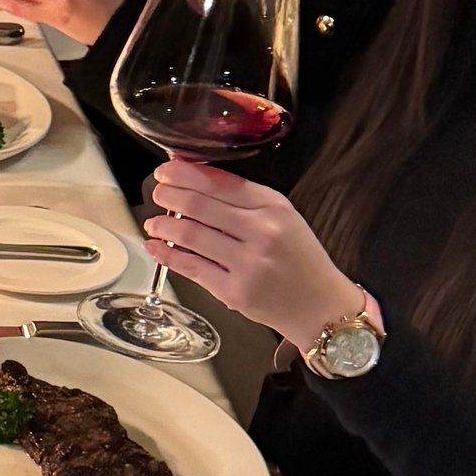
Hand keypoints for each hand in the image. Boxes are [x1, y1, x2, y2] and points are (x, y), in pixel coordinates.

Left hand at [143, 160, 366, 350]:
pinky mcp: (234, 291)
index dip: (184, 173)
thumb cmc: (300, 259)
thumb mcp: (283, 217)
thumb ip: (244, 199)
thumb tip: (195, 179)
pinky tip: (156, 247)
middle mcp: (261, 231)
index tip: (167, 170)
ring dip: (163, 224)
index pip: (219, 181)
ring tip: (153, 221)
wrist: (321, 306)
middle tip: (157, 192)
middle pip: (198, 204)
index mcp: (273, 207)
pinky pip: (191, 267)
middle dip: (168, 195)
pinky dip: (167, 255)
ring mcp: (247, 263)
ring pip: (190, 234)